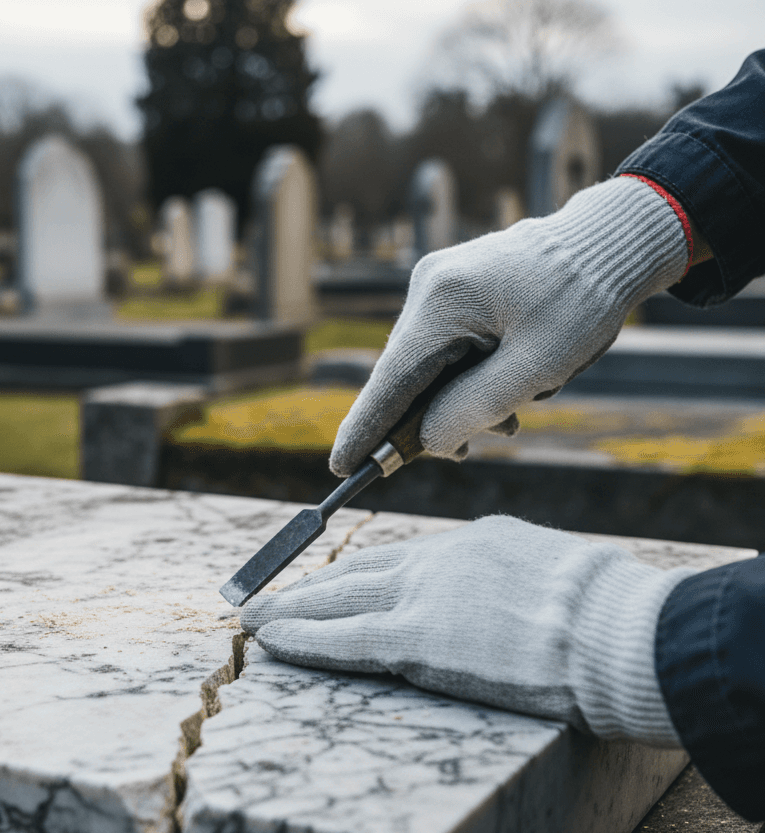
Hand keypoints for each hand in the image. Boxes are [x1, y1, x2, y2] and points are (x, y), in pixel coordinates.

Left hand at [241, 516, 695, 745]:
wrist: (619, 630)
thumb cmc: (609, 612)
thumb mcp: (555, 574)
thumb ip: (511, 582)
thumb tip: (503, 603)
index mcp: (473, 543)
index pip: (397, 559)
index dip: (355, 574)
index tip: (330, 584)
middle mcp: (439, 562)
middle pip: (358, 572)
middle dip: (310, 587)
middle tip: (270, 594)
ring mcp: (424, 598)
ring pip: (339, 600)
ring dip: (291, 609)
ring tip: (255, 616)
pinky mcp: (417, 641)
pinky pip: (344, 639)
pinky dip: (301, 638)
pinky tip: (269, 640)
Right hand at [330, 177, 688, 473]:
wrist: (614, 241)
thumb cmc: (584, 298)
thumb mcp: (538, 366)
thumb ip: (476, 407)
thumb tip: (425, 441)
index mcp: (443, 303)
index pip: (391, 381)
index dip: (366, 430)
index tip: (342, 467)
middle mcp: (428, 290)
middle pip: (408, 378)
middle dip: (429, 421)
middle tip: (464, 454)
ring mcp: (440, 287)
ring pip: (430, 368)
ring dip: (460, 400)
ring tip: (511, 418)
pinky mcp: (456, 292)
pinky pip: (448, 350)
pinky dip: (469, 378)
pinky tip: (508, 392)